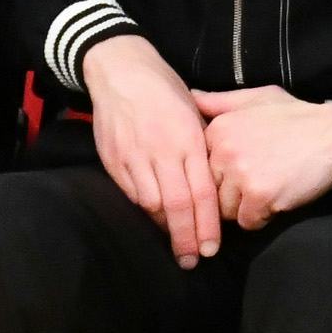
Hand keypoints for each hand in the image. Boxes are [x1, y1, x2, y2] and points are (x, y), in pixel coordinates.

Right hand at [83, 33, 217, 267]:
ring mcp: (134, 157)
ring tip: (176, 243)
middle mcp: (162, 151)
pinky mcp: (113, 160)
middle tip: (193, 260)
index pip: (201, 192)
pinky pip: (131, 193)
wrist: (121, 71)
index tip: (212, 248)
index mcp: (188, 139)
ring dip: (165, 227)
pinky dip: (144, 209)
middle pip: (177, 205)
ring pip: (151, 204)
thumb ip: (203, 148)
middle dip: (186, 238)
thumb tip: (218, 181)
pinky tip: (155, 218)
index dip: (207, 224)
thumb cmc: (165, 91)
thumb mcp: (195, 113)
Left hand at [190, 86, 331, 230]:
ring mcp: (241, 174)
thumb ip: (218, 101)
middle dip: (230, 193)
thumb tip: (188, 95)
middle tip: (255, 183)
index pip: (199, 167)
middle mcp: (223, 151)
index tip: (238, 170)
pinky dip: (262, 217)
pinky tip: (277, 199)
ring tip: (267, 190)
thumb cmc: (295, 115)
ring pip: (226, 210)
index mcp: (218, 129)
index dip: (219, 174)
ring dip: (245, 208)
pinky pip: (248, 222)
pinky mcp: (261, 195)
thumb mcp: (254, 98)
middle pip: (211, 191)